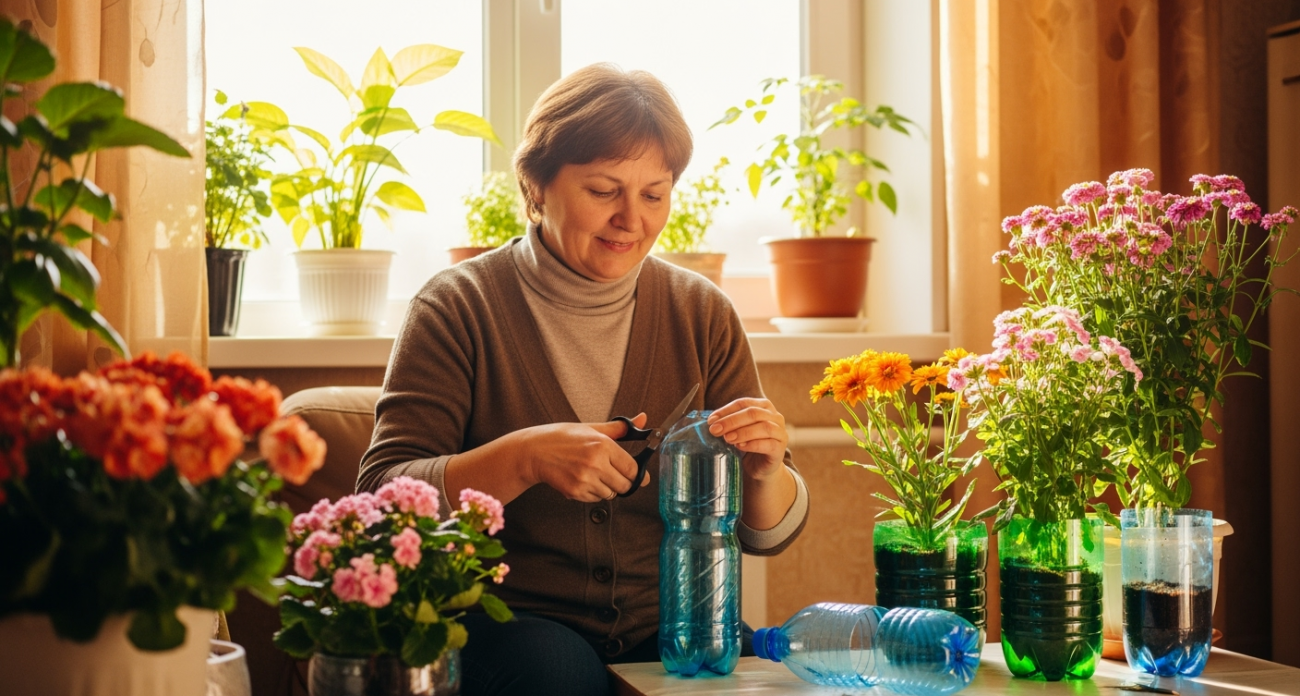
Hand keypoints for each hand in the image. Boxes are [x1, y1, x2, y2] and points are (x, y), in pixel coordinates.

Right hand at [521, 413, 650, 502]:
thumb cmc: (561, 438)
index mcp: (602, 445)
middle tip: (613, 474)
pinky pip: (596, 499)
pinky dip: (593, 493)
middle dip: (623, 482)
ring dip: (607, 488)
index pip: (633, 469)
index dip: (637, 473)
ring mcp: (585, 480)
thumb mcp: (591, 428)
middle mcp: (595, 463)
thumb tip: (643, 419)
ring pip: (611, 494)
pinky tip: (583, 480)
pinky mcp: (575, 492)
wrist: (534, 452)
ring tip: (594, 474)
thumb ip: (619, 428)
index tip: (637, 474)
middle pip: (625, 485)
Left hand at [706, 397, 788, 480]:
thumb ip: (729, 424)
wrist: (761, 467)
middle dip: (731, 421)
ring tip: (727, 438)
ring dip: (742, 432)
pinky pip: (768, 444)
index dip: (726, 410)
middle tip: (715, 430)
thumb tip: (712, 422)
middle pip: (753, 413)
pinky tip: (740, 447)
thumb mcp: (738, 431)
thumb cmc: (748, 445)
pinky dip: (752, 444)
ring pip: (763, 427)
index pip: (744, 403)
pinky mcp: (780, 449)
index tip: (711, 420)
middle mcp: (775, 417)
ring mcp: (780, 433)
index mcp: (764, 406)